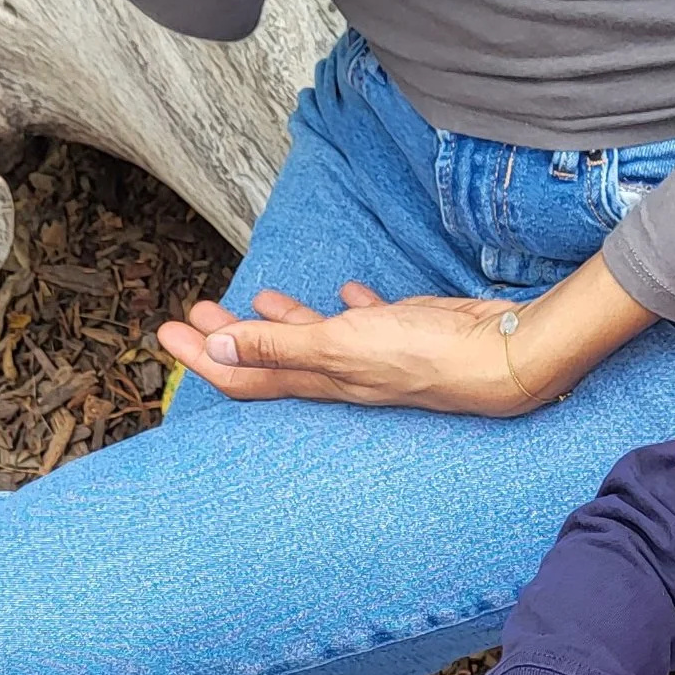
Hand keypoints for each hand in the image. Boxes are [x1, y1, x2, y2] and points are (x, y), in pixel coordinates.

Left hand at [158, 257, 655, 412]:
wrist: (508, 358)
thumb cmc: (428, 355)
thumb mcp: (342, 346)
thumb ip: (280, 346)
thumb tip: (213, 349)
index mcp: (323, 380)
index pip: (246, 377)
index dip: (203, 360)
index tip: (167, 335)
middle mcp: (345, 375)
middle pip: (273, 361)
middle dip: (230, 338)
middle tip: (194, 314)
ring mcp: (379, 357)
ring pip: (317, 342)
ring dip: (281, 323)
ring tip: (256, 301)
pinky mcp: (411, 334)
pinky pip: (368, 323)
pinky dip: (349, 310)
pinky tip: (346, 295)